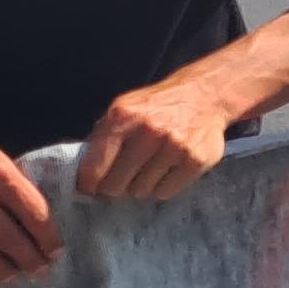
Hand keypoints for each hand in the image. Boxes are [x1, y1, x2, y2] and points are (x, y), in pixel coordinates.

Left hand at [75, 66, 242, 203]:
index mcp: (123, 117)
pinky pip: (165, 192)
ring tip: (149, 168)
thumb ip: (104, 136)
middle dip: (115, 187)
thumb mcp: (124, 108)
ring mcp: (173, 146)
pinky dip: (162, 187)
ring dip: (141, 186)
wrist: (204, 95)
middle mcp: (148, 131)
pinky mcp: (194, 160)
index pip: (94, 167)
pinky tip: (167, 170)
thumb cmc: (157, 106)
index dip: (88, 184)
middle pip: (116, 185)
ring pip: (141, 191)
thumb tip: (84, 174)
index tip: (89, 190)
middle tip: (122, 180)